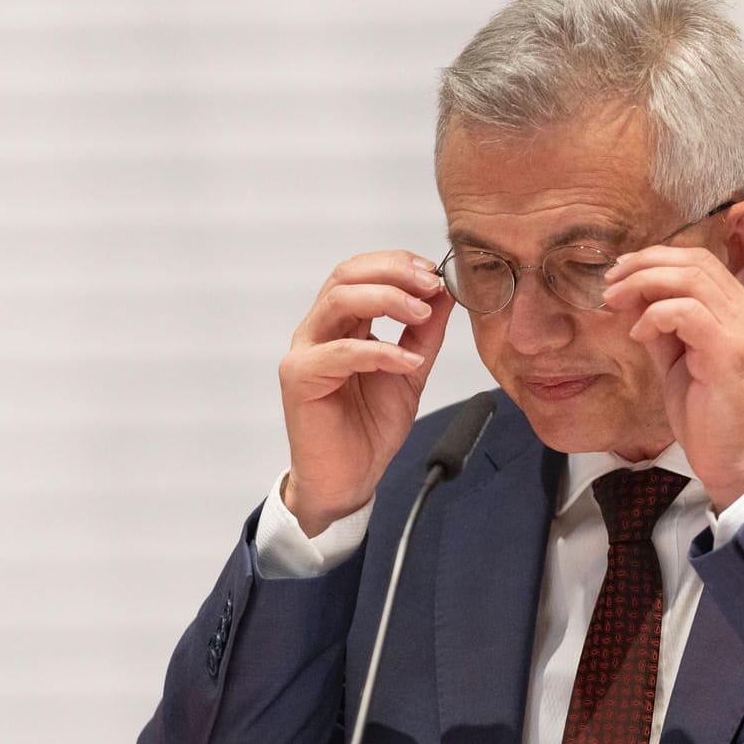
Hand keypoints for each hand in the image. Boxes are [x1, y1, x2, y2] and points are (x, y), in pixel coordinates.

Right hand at [279, 251, 454, 535]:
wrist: (349, 478)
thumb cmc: (369, 428)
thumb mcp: (411, 370)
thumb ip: (424, 332)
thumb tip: (443, 293)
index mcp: (341, 323)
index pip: (362, 272)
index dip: (398, 264)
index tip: (435, 274)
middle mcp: (318, 330)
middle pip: (347, 275)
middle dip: (394, 273)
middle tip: (430, 285)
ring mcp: (305, 352)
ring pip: (339, 301)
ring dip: (387, 300)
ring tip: (421, 316)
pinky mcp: (301, 378)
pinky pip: (340, 352)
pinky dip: (381, 351)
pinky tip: (408, 362)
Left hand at [601, 245, 743, 510]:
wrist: (740, 465)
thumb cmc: (712, 421)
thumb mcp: (678, 362)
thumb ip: (661, 326)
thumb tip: (631, 296)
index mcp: (743, 313)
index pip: (701, 262)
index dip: (657, 259)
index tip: (620, 275)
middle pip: (696, 261)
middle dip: (644, 264)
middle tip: (610, 282)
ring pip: (691, 278)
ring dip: (643, 284)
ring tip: (614, 302)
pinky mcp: (732, 351)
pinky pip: (687, 312)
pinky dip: (654, 316)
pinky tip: (639, 335)